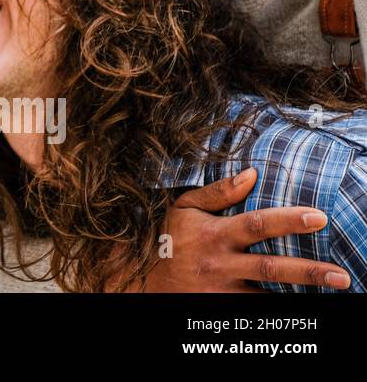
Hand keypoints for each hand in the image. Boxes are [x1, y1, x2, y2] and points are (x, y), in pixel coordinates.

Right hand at [139, 168, 350, 290]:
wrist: (143, 276)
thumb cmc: (168, 235)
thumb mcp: (184, 207)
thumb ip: (218, 192)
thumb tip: (252, 174)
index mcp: (213, 233)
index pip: (256, 224)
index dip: (287, 220)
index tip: (318, 217)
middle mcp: (220, 262)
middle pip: (270, 267)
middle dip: (308, 271)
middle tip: (340, 275)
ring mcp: (221, 288)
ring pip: (268, 294)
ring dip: (301, 296)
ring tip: (332, 293)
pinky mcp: (221, 306)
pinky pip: (255, 309)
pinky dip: (279, 308)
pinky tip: (301, 305)